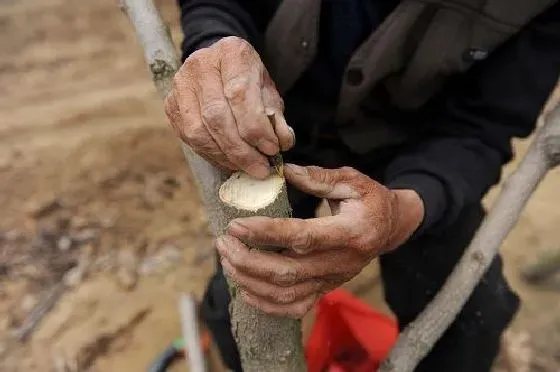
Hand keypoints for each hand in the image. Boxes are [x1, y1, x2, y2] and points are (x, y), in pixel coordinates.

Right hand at [164, 36, 294, 178]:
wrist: (219, 66)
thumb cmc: (248, 79)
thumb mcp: (268, 90)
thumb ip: (276, 115)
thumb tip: (282, 142)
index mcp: (231, 53)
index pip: (239, 95)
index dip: (256, 128)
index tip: (272, 149)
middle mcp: (200, 65)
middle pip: (217, 116)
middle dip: (241, 149)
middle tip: (260, 168)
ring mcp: (181, 85)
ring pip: (199, 131)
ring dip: (226, 156)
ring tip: (247, 168)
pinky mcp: (171, 105)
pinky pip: (190, 139)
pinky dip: (212, 155)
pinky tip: (230, 162)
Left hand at [216, 164, 423, 317]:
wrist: (389, 228)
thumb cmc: (370, 201)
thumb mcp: (353, 181)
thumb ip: (320, 178)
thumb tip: (286, 172)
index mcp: (350, 233)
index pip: (302, 237)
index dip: (266, 233)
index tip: (236, 225)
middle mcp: (341, 263)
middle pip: (288, 272)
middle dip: (248, 260)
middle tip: (223, 242)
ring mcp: (333, 280)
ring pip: (286, 293)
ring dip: (251, 281)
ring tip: (227, 260)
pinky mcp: (326, 289)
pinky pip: (295, 307)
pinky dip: (267, 304)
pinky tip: (246, 290)